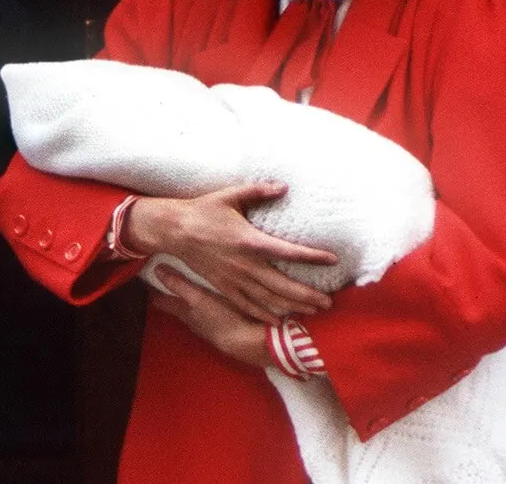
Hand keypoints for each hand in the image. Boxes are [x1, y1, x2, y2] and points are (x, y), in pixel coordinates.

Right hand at [122, 181, 336, 324]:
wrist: (173, 230)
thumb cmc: (203, 210)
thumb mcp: (231, 196)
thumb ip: (259, 191)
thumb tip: (284, 187)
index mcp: (250, 241)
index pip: (289, 251)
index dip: (313, 257)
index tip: (332, 259)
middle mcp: (245, 264)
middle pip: (283, 285)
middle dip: (308, 295)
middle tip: (329, 302)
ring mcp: (234, 279)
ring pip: (268, 299)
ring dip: (292, 307)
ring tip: (313, 312)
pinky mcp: (223, 286)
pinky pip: (247, 305)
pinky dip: (264, 314)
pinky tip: (278, 319)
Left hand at [150, 264, 271, 367]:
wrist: (248, 342)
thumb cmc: (221, 318)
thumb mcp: (199, 298)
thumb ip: (179, 285)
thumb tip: (157, 269)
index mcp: (183, 310)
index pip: (160, 300)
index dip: (153, 289)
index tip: (147, 275)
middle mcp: (191, 319)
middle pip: (174, 305)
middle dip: (169, 291)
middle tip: (167, 274)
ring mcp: (206, 324)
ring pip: (191, 309)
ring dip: (188, 297)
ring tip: (190, 282)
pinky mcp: (221, 326)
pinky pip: (208, 312)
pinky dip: (206, 303)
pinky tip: (214, 297)